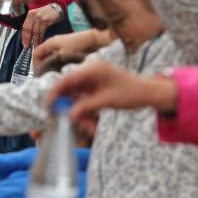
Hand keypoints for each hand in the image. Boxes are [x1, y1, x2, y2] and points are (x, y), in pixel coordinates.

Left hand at [22, 4, 63, 48]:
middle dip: (28, 39)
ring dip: (35, 40)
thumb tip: (28, 35)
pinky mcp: (46, 20)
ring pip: (35, 32)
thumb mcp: (38, 15)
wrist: (59, 8)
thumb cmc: (48, 13)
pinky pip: (41, 31)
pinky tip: (41, 42)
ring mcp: (40, 17)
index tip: (24, 43)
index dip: (24, 36)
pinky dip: (41, 38)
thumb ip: (32, 22)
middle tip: (28, 46)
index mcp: (30, 14)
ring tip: (36, 46)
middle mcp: (34, 15)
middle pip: (28, 29)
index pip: (24, 27)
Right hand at [34, 29, 111, 67]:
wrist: (93, 40)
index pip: (35, 54)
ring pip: (50, 56)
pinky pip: (57, 55)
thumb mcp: (62, 56)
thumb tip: (44, 72)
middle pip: (42, 55)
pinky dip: (58, 62)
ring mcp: (59, 44)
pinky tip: (63, 68)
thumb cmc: (77, 46)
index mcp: (49, 43)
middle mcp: (52, 42)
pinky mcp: (66, 46)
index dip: (36, 64)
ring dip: (51, 64)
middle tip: (48, 75)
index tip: (41, 73)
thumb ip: (51, 63)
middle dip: (43, 65)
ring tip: (56, 72)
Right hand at [48, 59, 177, 132]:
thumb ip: (86, 106)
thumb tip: (70, 115)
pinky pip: (85, 100)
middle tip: (71, 122)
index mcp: (91, 69)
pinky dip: (87, 112)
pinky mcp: (95, 88)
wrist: (149, 93)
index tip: (48, 106)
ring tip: (90, 128)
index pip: (66, 80)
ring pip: (77, 98)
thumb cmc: (131, 92)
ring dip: (81, 113)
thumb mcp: (107, 101)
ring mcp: (92, 80)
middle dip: (70, 107)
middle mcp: (89, 73)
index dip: (55, 92)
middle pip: (70, 90)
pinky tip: (92, 124)